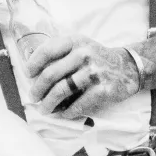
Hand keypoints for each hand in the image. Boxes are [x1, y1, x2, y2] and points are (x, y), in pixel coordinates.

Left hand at [26, 33, 140, 119]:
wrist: (127, 67)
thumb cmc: (96, 58)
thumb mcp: (80, 46)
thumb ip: (60, 53)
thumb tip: (33, 72)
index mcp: (75, 42)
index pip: (47, 50)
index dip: (33, 64)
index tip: (28, 75)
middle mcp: (84, 54)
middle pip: (50, 74)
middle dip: (38, 89)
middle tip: (33, 97)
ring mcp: (93, 72)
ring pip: (61, 91)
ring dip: (49, 103)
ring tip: (45, 109)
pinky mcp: (102, 89)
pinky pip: (78, 104)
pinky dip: (67, 112)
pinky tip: (63, 114)